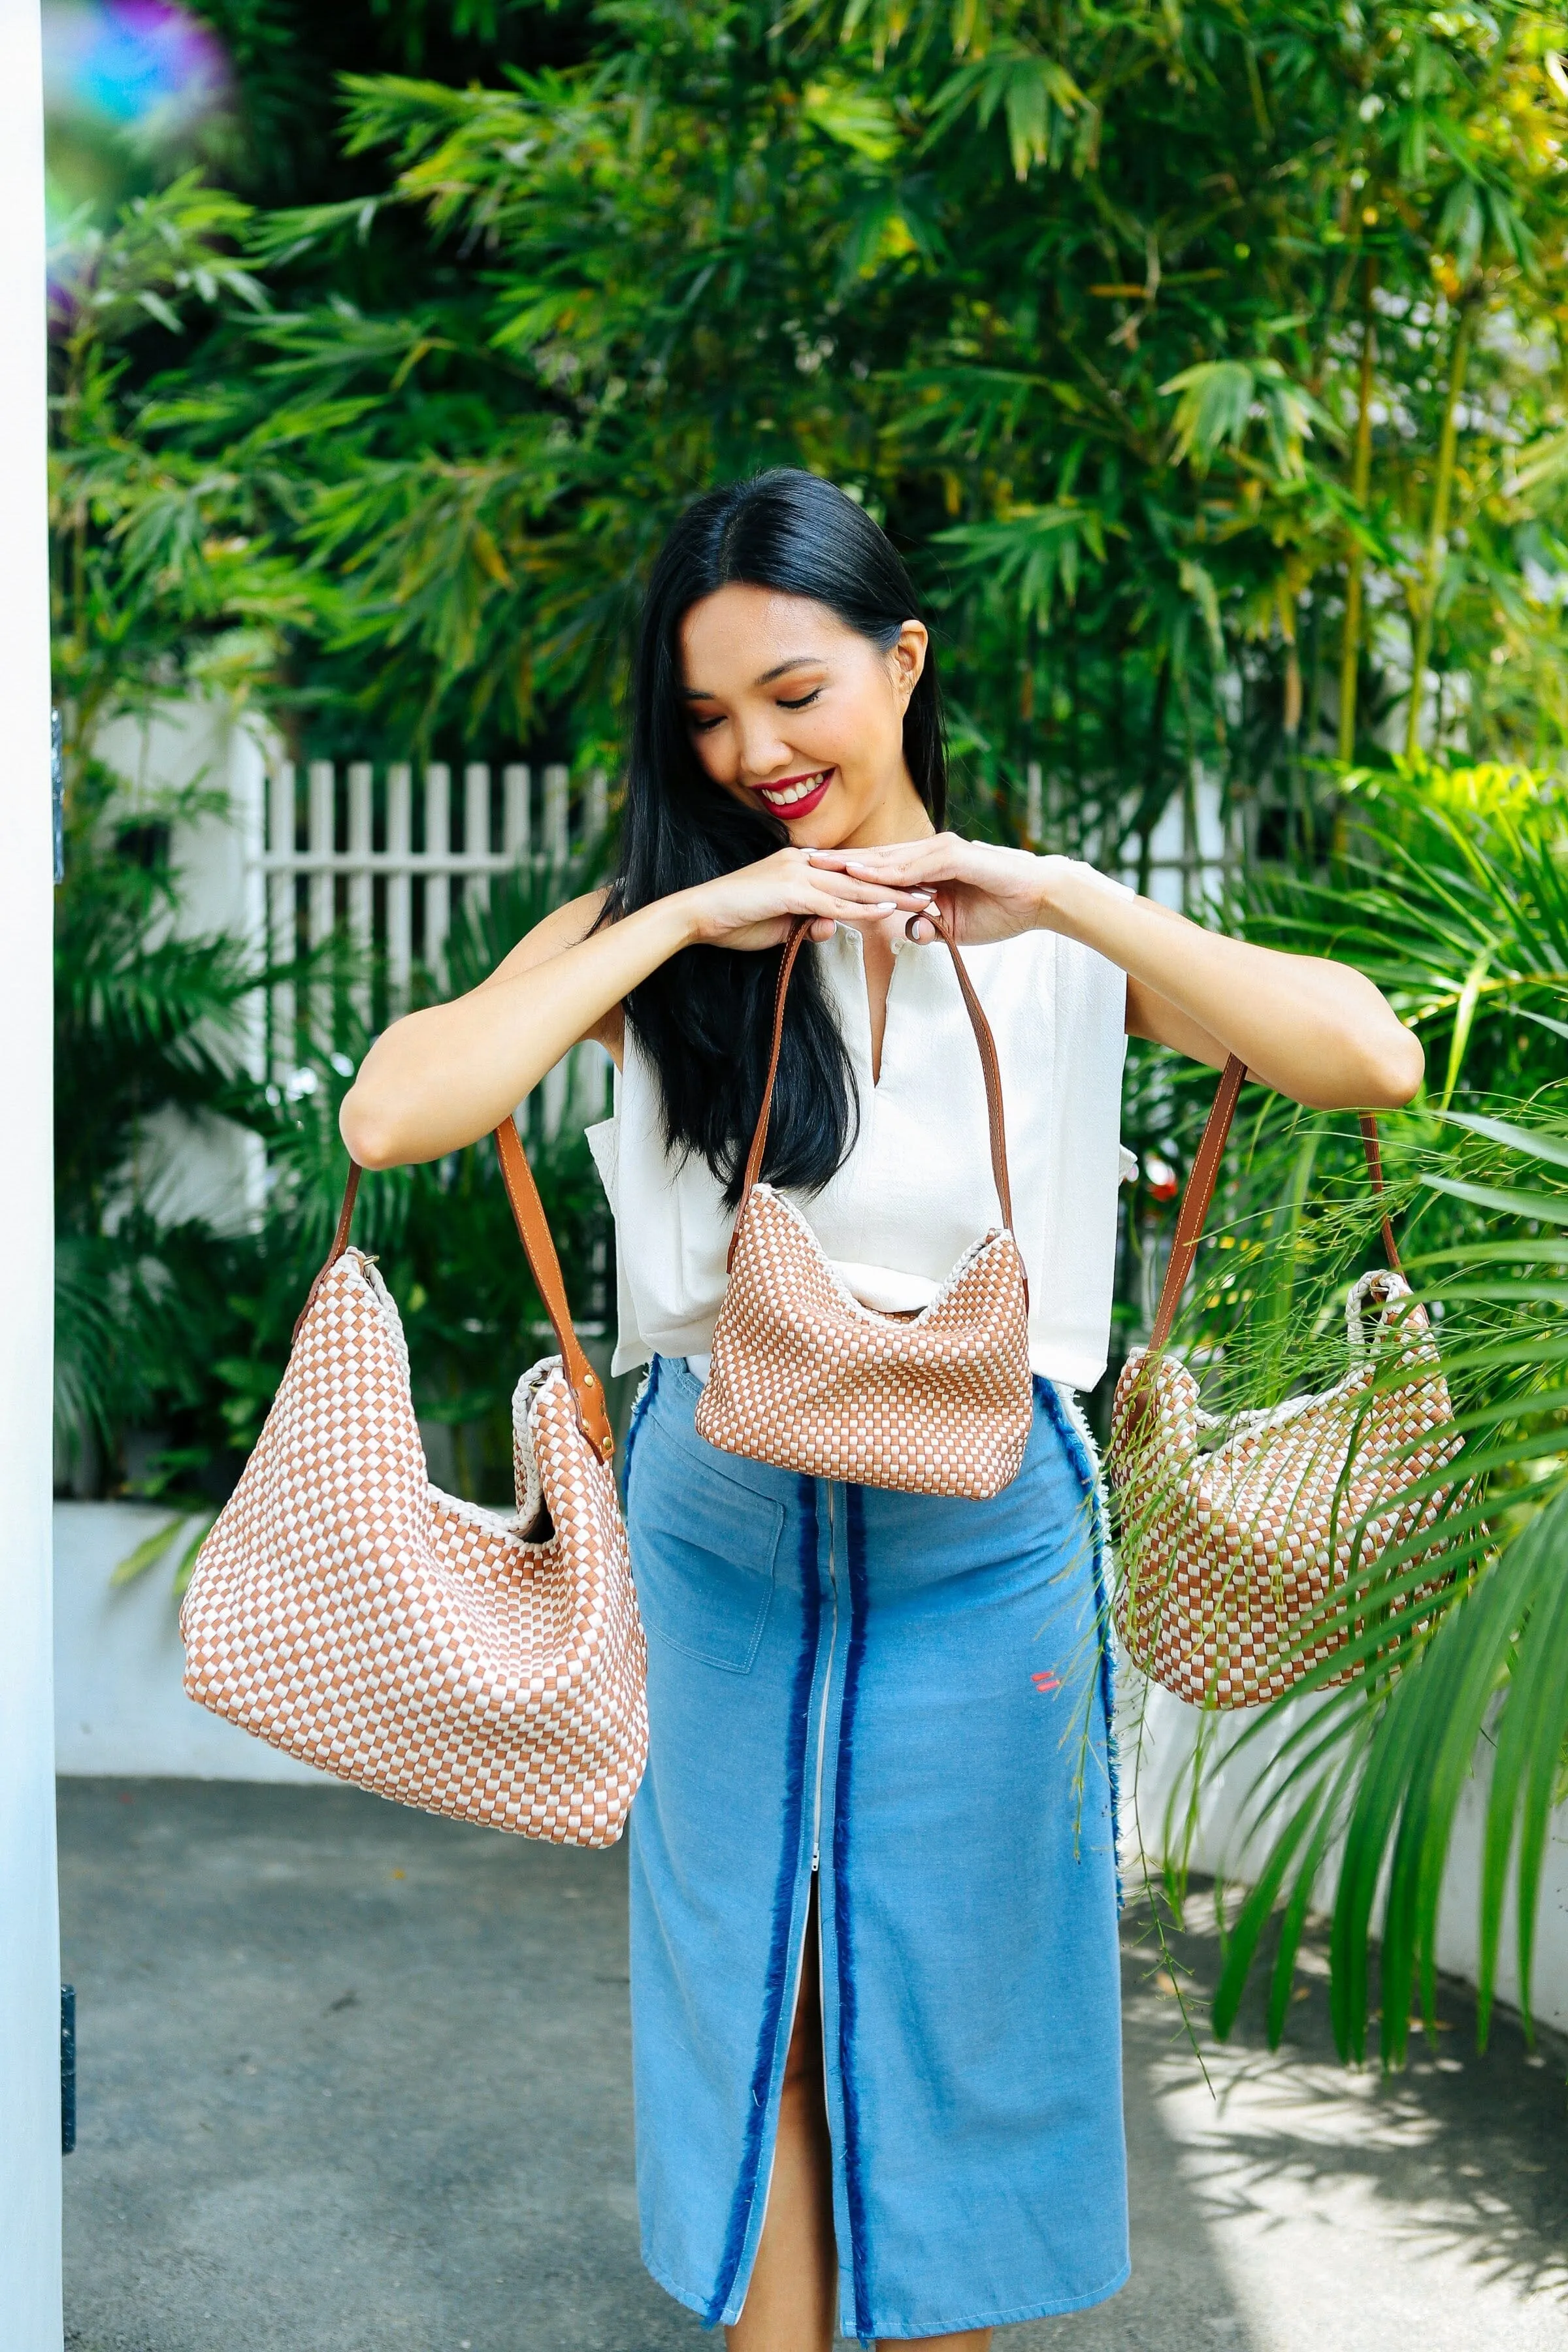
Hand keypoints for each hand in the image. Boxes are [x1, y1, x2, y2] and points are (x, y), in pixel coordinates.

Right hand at [682, 847, 933, 952]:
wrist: (698, 916)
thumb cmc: (734, 920)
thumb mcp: (780, 925)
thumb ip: (807, 923)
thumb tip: (829, 929)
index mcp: (803, 866)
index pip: (853, 874)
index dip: (886, 881)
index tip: (916, 888)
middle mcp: (805, 862)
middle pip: (863, 874)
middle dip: (901, 883)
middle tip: (936, 889)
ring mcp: (798, 874)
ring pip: (855, 885)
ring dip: (893, 894)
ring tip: (925, 901)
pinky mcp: (790, 890)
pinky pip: (834, 901)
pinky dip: (861, 907)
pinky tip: (887, 910)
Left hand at [805, 835, 1061, 945]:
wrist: (1041, 898)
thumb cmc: (1002, 909)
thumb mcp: (955, 925)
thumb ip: (930, 925)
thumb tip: (909, 931)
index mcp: (928, 867)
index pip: (879, 868)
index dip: (847, 872)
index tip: (813, 877)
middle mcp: (931, 852)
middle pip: (876, 857)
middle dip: (839, 861)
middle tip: (802, 862)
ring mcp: (943, 851)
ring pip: (890, 857)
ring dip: (857, 862)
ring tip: (823, 867)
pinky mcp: (957, 855)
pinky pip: (916, 864)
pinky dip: (890, 870)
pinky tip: (866, 874)